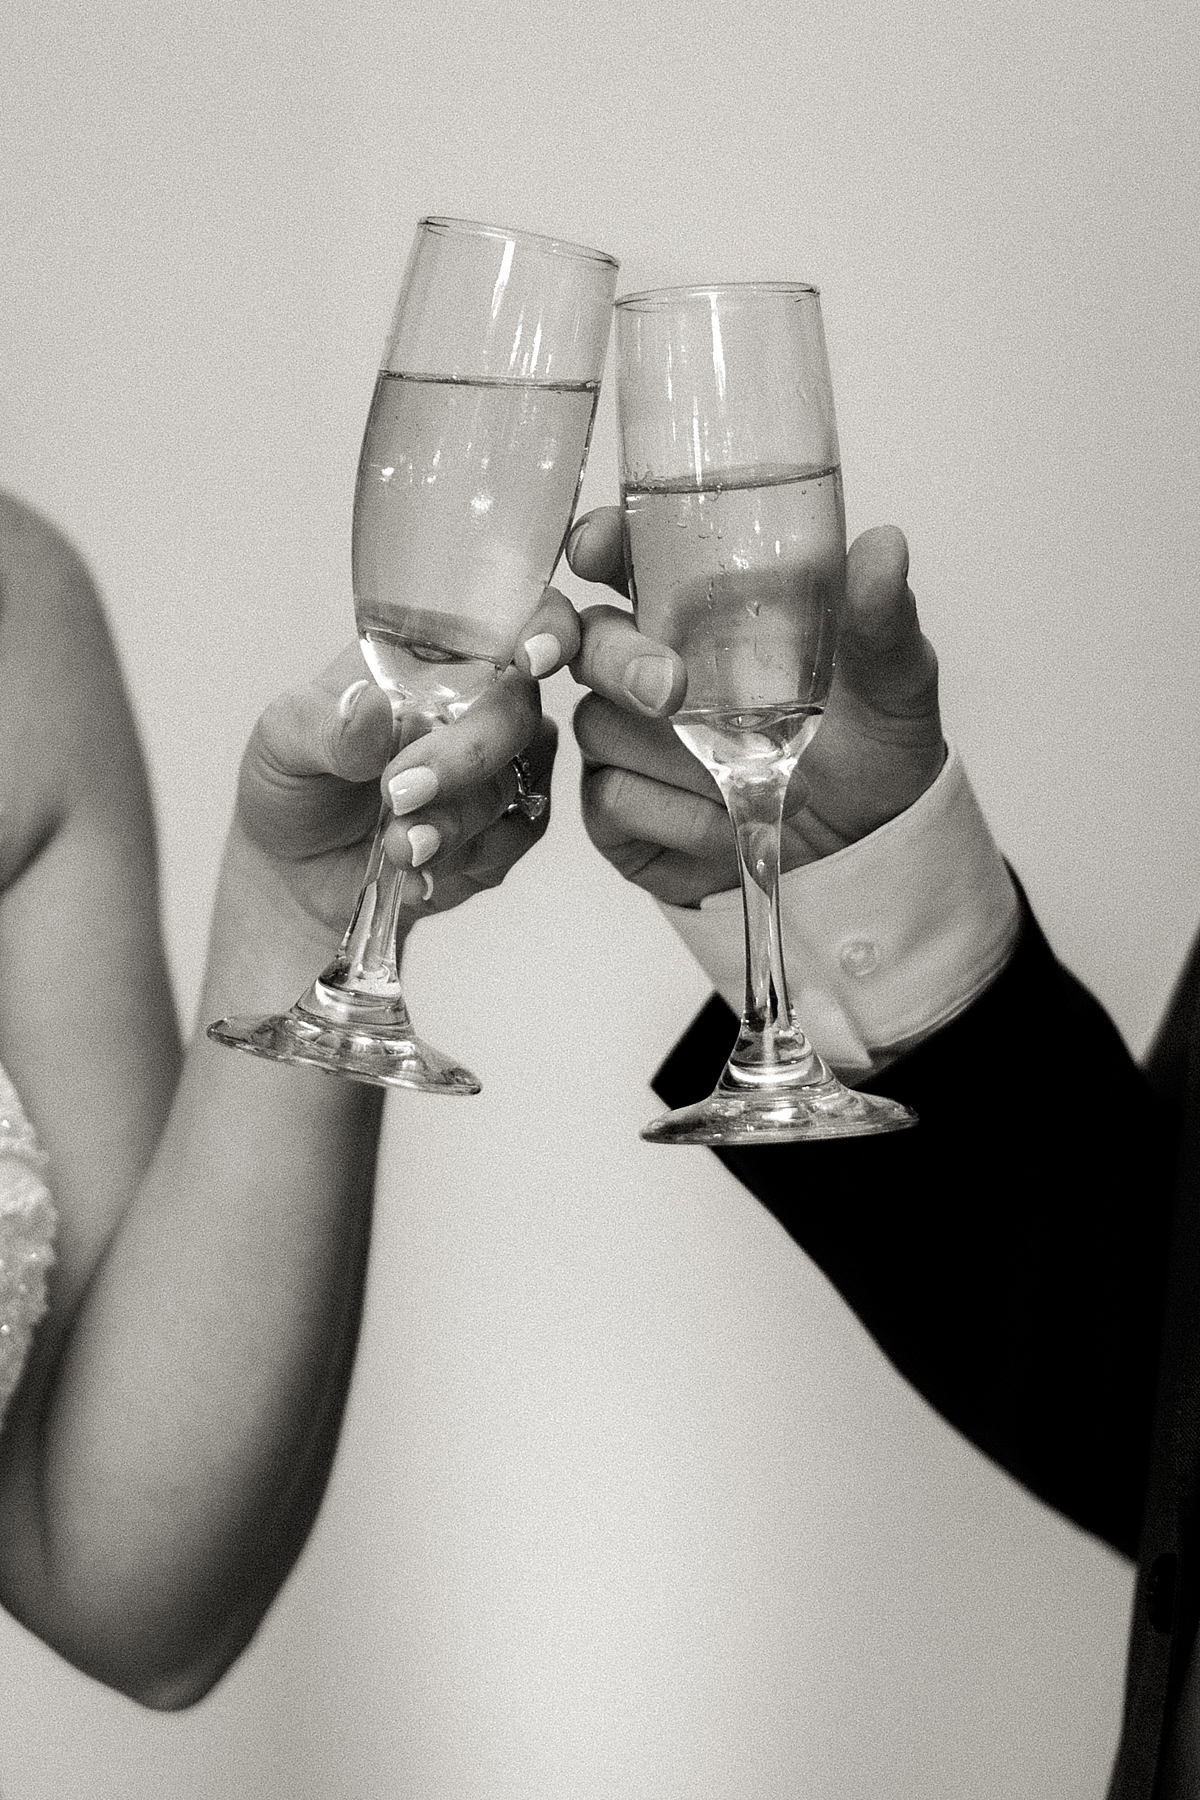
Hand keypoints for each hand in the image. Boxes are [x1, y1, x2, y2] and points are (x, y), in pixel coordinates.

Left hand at [234, 587, 578, 936]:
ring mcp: (498, 768)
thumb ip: (327, 727)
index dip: (544, 630)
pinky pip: (513, 838)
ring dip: (451, 822)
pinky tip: (415, 867)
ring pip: (511, 785)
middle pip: (515, 713)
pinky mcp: (504, 829)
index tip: (532, 656)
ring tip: (395, 845)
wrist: (296, 872)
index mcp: (432, 657)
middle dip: (463, 758)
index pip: (511, 619)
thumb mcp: (282, 743)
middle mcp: (476, 705)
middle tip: (397, 793)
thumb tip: (369, 706)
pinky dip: (462, 857)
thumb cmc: (294, 784)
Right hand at [566, 509, 944, 907]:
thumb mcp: (893, 676)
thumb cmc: (868, 744)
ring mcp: (624, 741)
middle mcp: (643, 667)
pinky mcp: (618, 813)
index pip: (624, 560)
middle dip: (620, 661)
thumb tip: (885, 546)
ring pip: (600, 726)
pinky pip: (613, 800)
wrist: (866, 844)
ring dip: (681, 759)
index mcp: (697, 612)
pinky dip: (678, 814)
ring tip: (761, 773)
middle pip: (587, 642)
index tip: (597, 551)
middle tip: (671, 690)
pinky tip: (727, 819)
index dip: (599, 546)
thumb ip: (881, 614)